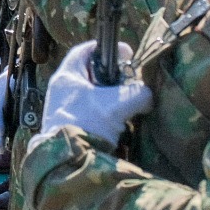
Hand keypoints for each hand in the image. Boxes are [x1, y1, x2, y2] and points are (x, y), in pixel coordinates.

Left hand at [34, 40, 152, 145]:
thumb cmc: (86, 123)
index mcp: (66, 76)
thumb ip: (138, 93)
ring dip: (113, 101)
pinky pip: (94, 116)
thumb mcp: (118, 103)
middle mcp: (62, 91)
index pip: (85, 51)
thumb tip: (147, 94)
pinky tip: (121, 126)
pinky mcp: (72, 129)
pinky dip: (108, 118)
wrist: (68, 161)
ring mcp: (65, 111)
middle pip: (92, 75)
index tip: (126, 54)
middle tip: (131, 85)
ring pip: (95, 98)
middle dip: (114, 79)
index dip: (107, 49)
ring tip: (129, 107)